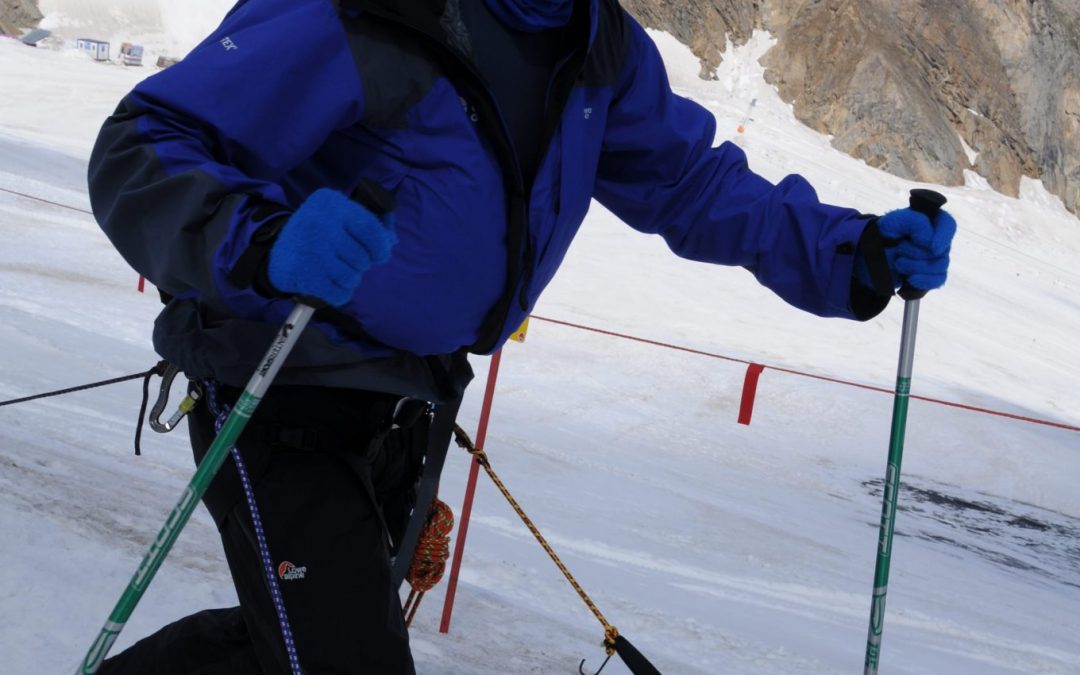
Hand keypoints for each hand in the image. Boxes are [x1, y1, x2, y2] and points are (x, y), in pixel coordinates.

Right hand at [266, 188, 395, 305]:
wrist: (278, 251)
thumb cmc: (320, 233)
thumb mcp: (340, 216)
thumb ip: (370, 224)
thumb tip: (391, 240)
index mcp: (332, 203)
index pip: (370, 229)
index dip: (380, 248)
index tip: (379, 255)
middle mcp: (321, 224)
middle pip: (362, 257)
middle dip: (361, 264)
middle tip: (349, 261)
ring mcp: (312, 251)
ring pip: (351, 277)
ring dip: (351, 279)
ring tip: (340, 272)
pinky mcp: (305, 275)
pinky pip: (338, 294)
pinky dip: (340, 293)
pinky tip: (332, 285)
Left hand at [856, 207, 955, 292]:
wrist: (871, 255)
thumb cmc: (885, 234)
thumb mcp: (893, 221)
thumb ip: (915, 223)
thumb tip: (930, 241)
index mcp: (932, 221)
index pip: (948, 225)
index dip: (942, 237)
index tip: (931, 246)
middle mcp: (938, 239)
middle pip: (942, 250)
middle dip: (916, 252)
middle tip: (899, 248)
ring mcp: (936, 258)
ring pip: (940, 266)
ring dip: (915, 266)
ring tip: (898, 262)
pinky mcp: (931, 275)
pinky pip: (938, 281)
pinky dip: (924, 281)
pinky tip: (909, 279)